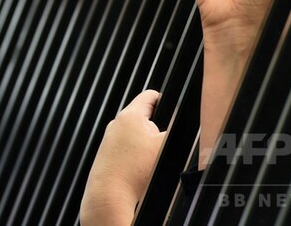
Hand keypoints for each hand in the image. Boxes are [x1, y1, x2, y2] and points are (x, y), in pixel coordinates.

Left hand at [80, 90, 165, 224]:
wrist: (110, 195)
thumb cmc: (135, 171)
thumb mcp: (165, 146)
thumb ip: (176, 128)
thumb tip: (183, 120)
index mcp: (130, 115)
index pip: (150, 96)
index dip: (166, 101)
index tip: (173, 111)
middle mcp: (116, 123)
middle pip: (144, 117)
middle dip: (158, 128)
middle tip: (164, 143)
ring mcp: (109, 139)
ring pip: (136, 135)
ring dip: (147, 144)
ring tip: (152, 159)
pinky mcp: (107, 154)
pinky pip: (127, 149)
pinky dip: (136, 156)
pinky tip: (141, 169)